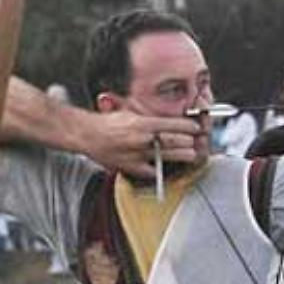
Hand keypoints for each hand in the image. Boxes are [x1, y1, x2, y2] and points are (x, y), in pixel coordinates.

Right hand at [83, 109, 209, 178]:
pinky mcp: (130, 167)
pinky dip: (159, 170)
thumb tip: (167, 119)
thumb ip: (148, 117)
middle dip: (187, 141)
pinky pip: (150, 171)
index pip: (170, 124)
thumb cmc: (108, 123)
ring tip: (191, 155)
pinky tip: (167, 169)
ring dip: (180, 155)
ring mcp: (136, 154)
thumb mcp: (130, 113)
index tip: (195, 128)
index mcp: (141, 123)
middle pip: (170, 141)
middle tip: (196, 141)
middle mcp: (140, 138)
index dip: (186, 127)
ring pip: (164, 156)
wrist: (87, 134)